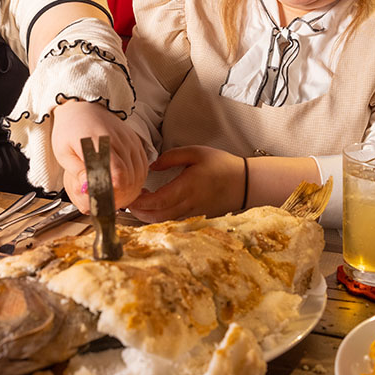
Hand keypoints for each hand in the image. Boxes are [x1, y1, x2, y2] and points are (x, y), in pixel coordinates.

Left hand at [50, 100, 147, 213]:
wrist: (83, 108)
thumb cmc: (71, 129)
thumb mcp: (64, 152)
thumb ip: (77, 172)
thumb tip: (86, 190)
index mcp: (100, 144)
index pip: (118, 176)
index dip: (113, 194)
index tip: (103, 202)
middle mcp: (120, 142)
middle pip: (130, 179)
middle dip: (119, 197)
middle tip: (106, 204)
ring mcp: (130, 142)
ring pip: (140, 175)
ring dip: (129, 191)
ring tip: (114, 198)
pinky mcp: (136, 142)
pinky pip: (143, 167)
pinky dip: (137, 181)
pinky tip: (125, 186)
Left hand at [128, 145, 244, 222]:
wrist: (246, 183)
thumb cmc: (223, 166)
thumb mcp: (196, 152)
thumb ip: (171, 157)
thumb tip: (153, 165)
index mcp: (187, 188)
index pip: (157, 201)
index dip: (139, 202)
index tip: (130, 196)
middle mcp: (188, 204)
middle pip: (156, 217)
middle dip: (139, 212)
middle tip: (129, 202)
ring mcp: (192, 213)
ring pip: (163, 221)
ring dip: (148, 215)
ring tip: (140, 203)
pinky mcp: (196, 217)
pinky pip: (173, 220)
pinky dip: (160, 216)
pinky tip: (156, 207)